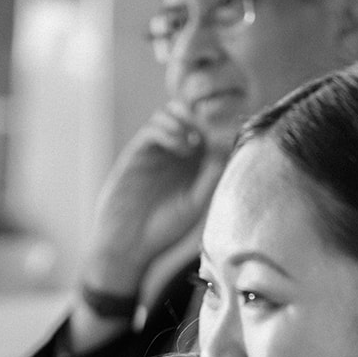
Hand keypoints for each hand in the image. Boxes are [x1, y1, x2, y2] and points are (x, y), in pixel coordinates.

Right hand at [81, 103, 228, 294]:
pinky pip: (152, 128)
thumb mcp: (196, 203)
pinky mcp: (138, 153)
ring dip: (185, 120)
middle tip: (209, 131)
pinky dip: (169, 130)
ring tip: (194, 143)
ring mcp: (155, 151)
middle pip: (189, 115)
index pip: (208, 131)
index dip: (219, 127)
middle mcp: (174, 153)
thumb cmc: (164, 228)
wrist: (129, 242)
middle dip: (201, 117)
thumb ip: (211, 176)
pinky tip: (181, 148)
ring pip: (170, 114)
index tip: (228, 134)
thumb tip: (226, 147)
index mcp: (193, 164)